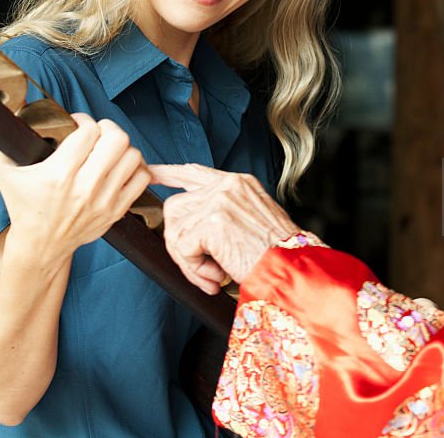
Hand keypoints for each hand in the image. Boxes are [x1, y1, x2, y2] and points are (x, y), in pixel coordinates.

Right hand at [0, 113, 150, 262]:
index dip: (84, 121)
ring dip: (123, 148)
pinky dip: (136, 168)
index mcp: (59, 174)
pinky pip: (142, 178)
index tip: (78, 124)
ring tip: (110, 151)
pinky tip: (121, 168)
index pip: (88, 131)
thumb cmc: (23, 206)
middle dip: (108, 129)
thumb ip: (4, 141)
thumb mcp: (3, 172)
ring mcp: (104, 200)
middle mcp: (85, 187)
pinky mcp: (117, 210)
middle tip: (99, 134)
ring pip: (132, 156)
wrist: (41, 245)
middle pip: (117, 139)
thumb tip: (17, 113)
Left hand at [153, 164, 299, 294]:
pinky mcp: (212, 221)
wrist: (292, 269)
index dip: (168, 173)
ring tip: (214, 273)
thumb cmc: (277, 254)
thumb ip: (223, 214)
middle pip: (175, 208)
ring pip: (175, 230)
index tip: (151, 171)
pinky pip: (182, 248)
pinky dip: (195, 269)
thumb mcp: (252, 220)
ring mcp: (219, 201)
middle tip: (202, 269)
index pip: (194, 171)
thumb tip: (188, 228)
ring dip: (188, 260)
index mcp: (238, 183)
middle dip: (179, 243)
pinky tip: (218, 273)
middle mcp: (227, 185)